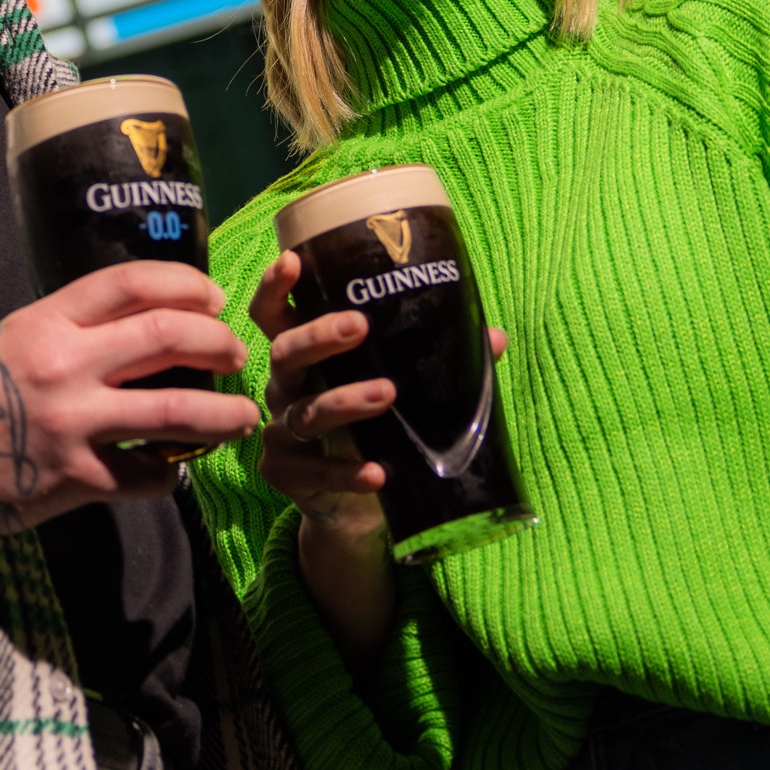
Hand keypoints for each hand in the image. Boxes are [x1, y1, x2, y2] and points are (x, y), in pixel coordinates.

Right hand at [0, 261, 253, 540]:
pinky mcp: (75, 479)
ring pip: (178, 410)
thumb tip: (136, 328)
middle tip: (237, 355)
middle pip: (169, 337)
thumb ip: (67, 330)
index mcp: (46, 323)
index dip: (185, 285)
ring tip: (243, 416)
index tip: (213, 299)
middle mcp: (64, 366)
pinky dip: (170, 472)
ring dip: (224, 413)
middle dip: (218, 343)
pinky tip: (172, 469)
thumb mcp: (8, 339)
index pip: (132, 283)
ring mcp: (73, 425)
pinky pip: (148, 473)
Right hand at [249, 249, 508, 541]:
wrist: (356, 508)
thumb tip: (494, 337)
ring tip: (387, 394)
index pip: (275, 315)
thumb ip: (436, 364)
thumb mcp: (400, 394)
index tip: (293, 261)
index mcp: (306, 360)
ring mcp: (281, 433)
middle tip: (360, 325)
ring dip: (344, 401)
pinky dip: (345, 471)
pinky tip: (377, 472)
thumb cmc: (375, 432)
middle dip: (319, 336)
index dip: (276, 288)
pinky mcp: (284, 474)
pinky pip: (313, 471)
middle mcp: (285, 389)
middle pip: (285, 353)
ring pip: (304, 411)